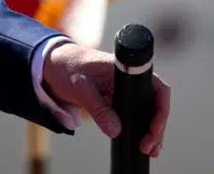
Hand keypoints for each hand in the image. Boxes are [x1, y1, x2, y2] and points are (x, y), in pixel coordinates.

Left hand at [42, 40, 169, 156]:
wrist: (52, 64)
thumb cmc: (67, 67)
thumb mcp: (80, 87)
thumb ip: (97, 108)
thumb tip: (116, 131)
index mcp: (125, 69)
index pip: (156, 88)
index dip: (160, 110)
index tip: (153, 129)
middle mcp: (130, 79)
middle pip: (155, 103)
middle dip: (156, 127)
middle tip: (148, 147)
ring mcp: (125, 89)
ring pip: (146, 111)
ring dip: (150, 131)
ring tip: (148, 150)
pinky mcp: (117, 99)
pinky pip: (134, 115)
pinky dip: (138, 129)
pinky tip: (141, 144)